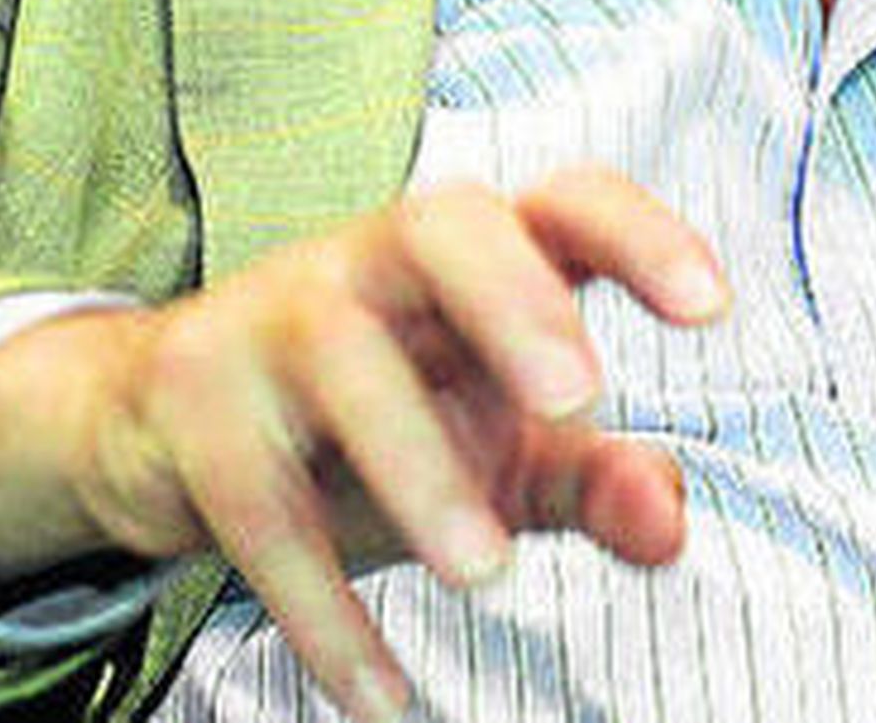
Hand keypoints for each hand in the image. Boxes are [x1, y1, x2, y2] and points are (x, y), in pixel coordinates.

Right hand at [0, 167, 728, 721]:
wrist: (160, 420)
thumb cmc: (375, 414)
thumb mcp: (496, 445)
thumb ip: (594, 475)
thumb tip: (672, 517)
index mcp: (470, 255)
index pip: (564, 202)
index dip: (640, 235)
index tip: (715, 309)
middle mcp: (374, 260)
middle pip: (443, 222)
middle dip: (513, 297)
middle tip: (578, 399)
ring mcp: (274, 316)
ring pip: (343, 356)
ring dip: (417, 463)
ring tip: (490, 572)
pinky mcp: (194, 398)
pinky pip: (255, 498)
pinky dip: (321, 605)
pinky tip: (385, 697)